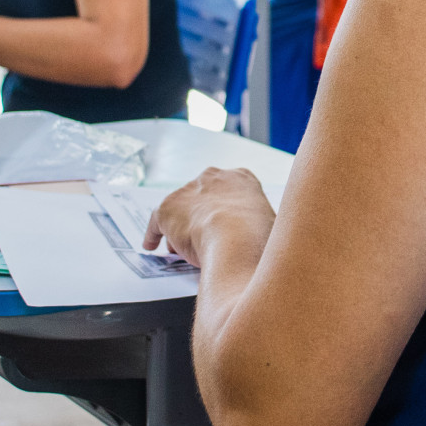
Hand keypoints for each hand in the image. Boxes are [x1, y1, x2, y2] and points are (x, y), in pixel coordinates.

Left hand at [145, 167, 275, 266]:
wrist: (237, 239)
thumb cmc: (260, 237)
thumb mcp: (274, 225)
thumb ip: (263, 226)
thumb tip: (268, 242)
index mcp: (242, 178)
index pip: (230, 188)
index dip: (224, 209)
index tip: (222, 221)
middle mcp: (213, 177)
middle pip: (201, 197)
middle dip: (200, 216)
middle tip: (201, 236)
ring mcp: (189, 190)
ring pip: (180, 210)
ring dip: (179, 227)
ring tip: (179, 248)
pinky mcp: (168, 208)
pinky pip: (156, 222)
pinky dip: (153, 234)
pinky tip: (152, 245)